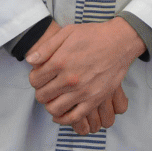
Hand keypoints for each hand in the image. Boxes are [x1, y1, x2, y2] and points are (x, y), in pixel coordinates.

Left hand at [26, 18, 144, 128]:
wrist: (121, 41)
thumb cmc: (95, 35)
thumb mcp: (68, 32)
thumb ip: (46, 47)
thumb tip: (30, 61)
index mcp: (60, 61)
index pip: (34, 80)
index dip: (35, 78)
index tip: (41, 75)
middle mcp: (70, 79)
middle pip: (42, 96)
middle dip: (42, 91)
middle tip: (48, 85)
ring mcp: (83, 91)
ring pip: (54, 108)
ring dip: (50, 104)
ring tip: (56, 96)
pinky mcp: (95, 99)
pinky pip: (74, 117)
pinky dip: (63, 119)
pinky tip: (61, 113)